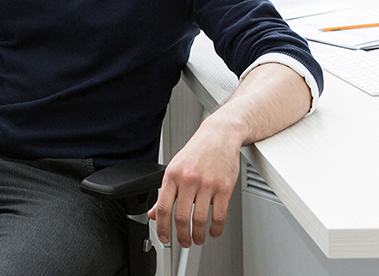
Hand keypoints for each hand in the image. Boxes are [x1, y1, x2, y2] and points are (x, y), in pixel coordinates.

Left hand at [149, 120, 239, 246]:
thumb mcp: (175, 168)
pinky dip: (216, 229)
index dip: (162, 227)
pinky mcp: (224, 187)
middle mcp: (188, 179)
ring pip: (200, 219)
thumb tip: (153, 213)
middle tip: (184, 242)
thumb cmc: (197, 152)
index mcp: (172, 175)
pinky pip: (219, 215)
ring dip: (199, 235)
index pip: (163, 207)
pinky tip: (214, 232)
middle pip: (182, 217)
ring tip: (198, 239)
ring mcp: (207, 184)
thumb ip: (165, 192)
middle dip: (182, 236)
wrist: (219, 136)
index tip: (164, 238)